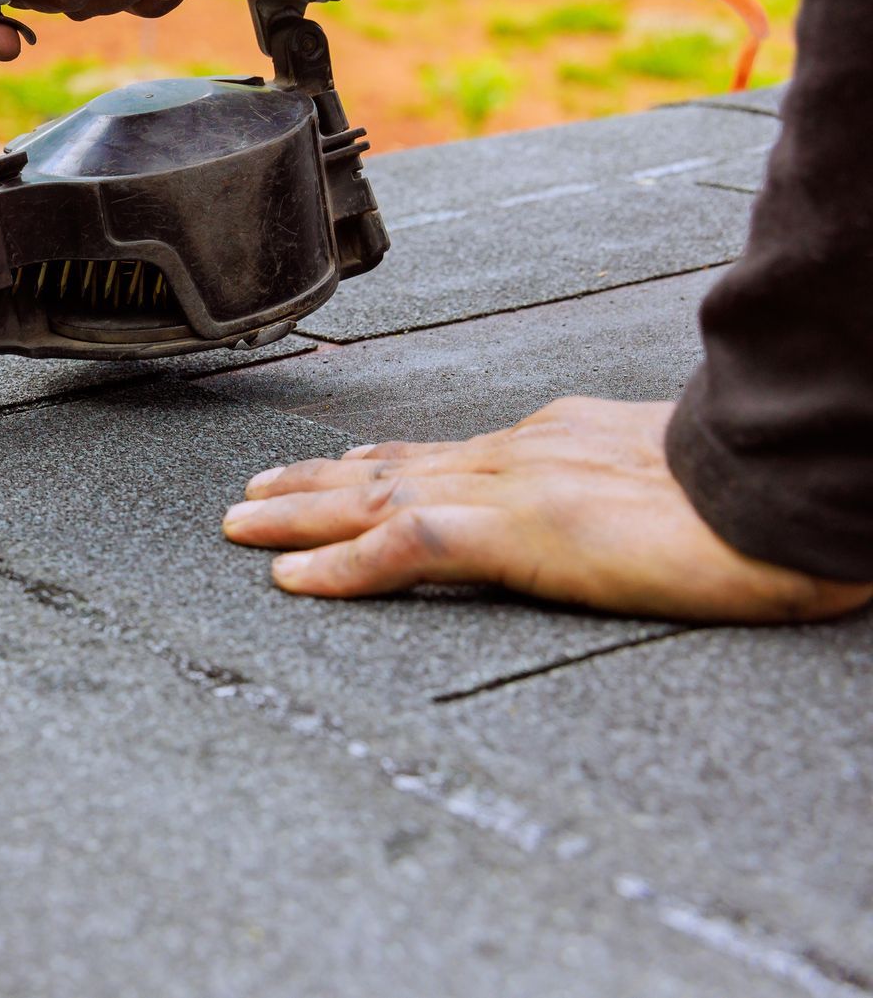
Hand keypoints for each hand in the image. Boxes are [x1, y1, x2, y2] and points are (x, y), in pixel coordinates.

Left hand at [220, 398, 872, 623]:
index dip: (378, 463)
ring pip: (375, 498)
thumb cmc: (744, 495)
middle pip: (391, 467)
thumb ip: (610, 491)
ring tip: (238, 525)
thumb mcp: (660, 482)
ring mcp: (510, 487)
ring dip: (299, 513)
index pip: (444, 453)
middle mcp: (516, 454)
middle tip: (251, 493)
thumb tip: (601, 511)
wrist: (784, 487)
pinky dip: (342, 565)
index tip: (337, 467)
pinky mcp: (519, 531)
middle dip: (314, 482)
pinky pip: (404, 548)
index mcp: (552, 442)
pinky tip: (291, 580)